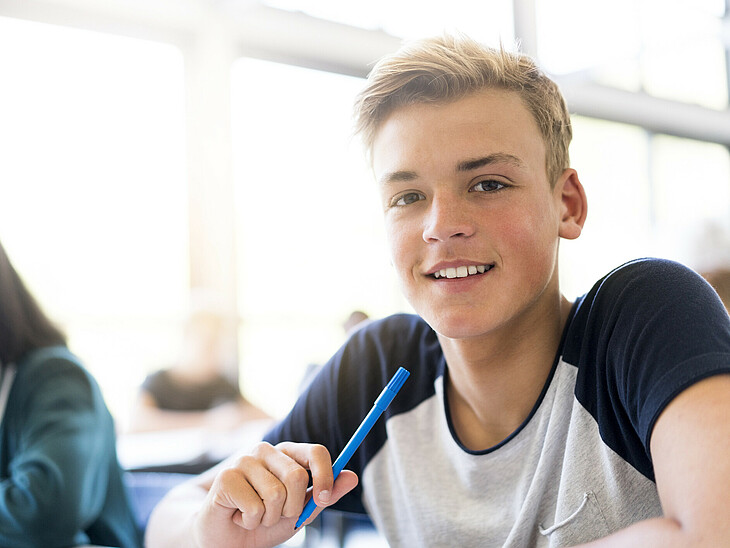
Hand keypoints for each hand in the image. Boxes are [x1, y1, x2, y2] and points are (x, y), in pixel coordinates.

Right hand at [192, 441, 358, 547]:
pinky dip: (250, 521)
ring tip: (254, 515)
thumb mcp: (299, 512)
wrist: (223, 536)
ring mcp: (244, 460)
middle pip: (297, 477)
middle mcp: (266, 451)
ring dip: (268, 518)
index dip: (325, 476)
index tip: (324, 499)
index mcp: (287, 455)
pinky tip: (238, 516)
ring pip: (276, 494)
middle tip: (275, 515)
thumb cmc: (262, 520)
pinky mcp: (226, 476)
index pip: (316, 452)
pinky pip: (255, 507)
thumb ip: (324, 496)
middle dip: (292, 508)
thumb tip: (353, 477)